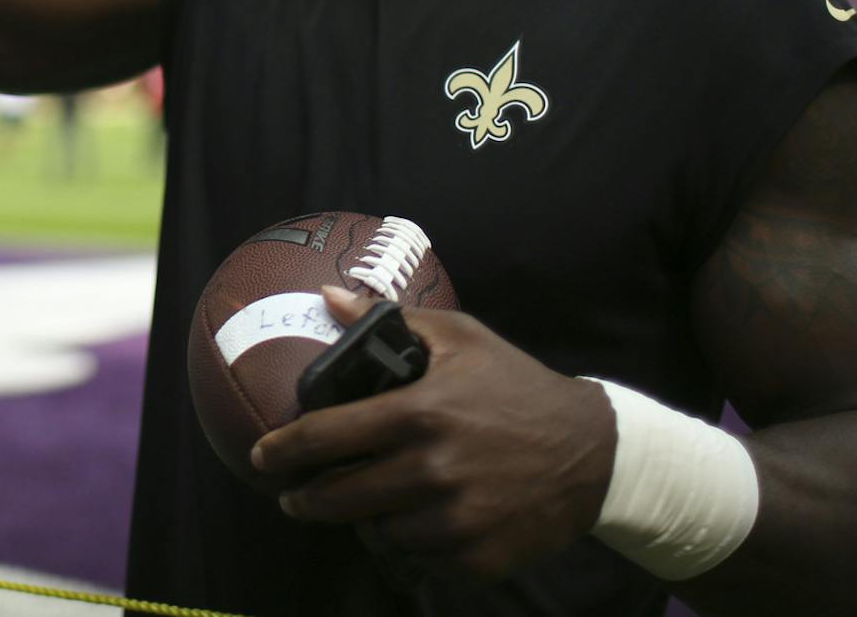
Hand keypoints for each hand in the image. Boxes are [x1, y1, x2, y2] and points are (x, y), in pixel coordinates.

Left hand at [250, 286, 616, 583]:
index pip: (327, 438)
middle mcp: (432, 470)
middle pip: (339, 498)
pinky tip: (415, 524)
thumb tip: (329, 297)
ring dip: (366, 521)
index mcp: (420, 413)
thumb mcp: (461, 339)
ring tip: (369, 504)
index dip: (284, 450)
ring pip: (378, 533)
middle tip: (294, 497)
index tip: (262, 457)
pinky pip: (419, 559)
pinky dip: (410, 544)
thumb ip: (391, 321)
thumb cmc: (517, 386)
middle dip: (306, 500)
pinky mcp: (477, 557)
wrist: (594, 453)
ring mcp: (455, 520)